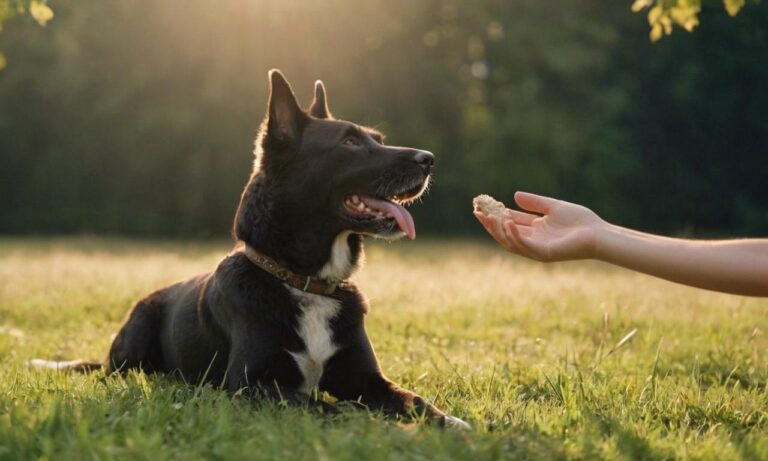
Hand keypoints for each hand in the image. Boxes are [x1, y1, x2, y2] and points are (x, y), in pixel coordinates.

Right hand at [474, 191, 606, 261]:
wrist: (598, 233)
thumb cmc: (580, 221)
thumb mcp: (553, 206)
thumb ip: (534, 202)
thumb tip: (514, 196)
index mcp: (534, 230)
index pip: (509, 222)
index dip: (495, 216)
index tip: (481, 206)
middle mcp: (533, 241)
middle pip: (505, 234)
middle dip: (491, 225)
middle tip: (478, 213)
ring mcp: (537, 249)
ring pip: (510, 242)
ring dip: (498, 230)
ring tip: (490, 217)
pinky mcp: (544, 253)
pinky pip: (524, 246)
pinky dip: (515, 235)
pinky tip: (508, 223)